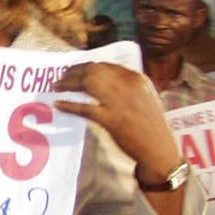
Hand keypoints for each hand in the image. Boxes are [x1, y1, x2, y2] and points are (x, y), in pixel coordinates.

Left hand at [53, 63, 181, 180]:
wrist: (158, 148)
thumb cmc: (150, 125)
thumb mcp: (144, 97)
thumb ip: (127, 86)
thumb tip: (102, 80)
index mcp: (136, 79)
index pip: (106, 65)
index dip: (86, 66)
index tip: (74, 69)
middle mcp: (128, 86)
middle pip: (94, 71)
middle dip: (74, 71)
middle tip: (61, 77)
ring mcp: (119, 103)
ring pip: (87, 83)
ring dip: (68, 84)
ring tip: (57, 87)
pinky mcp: (111, 120)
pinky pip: (84, 108)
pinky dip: (69, 105)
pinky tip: (58, 104)